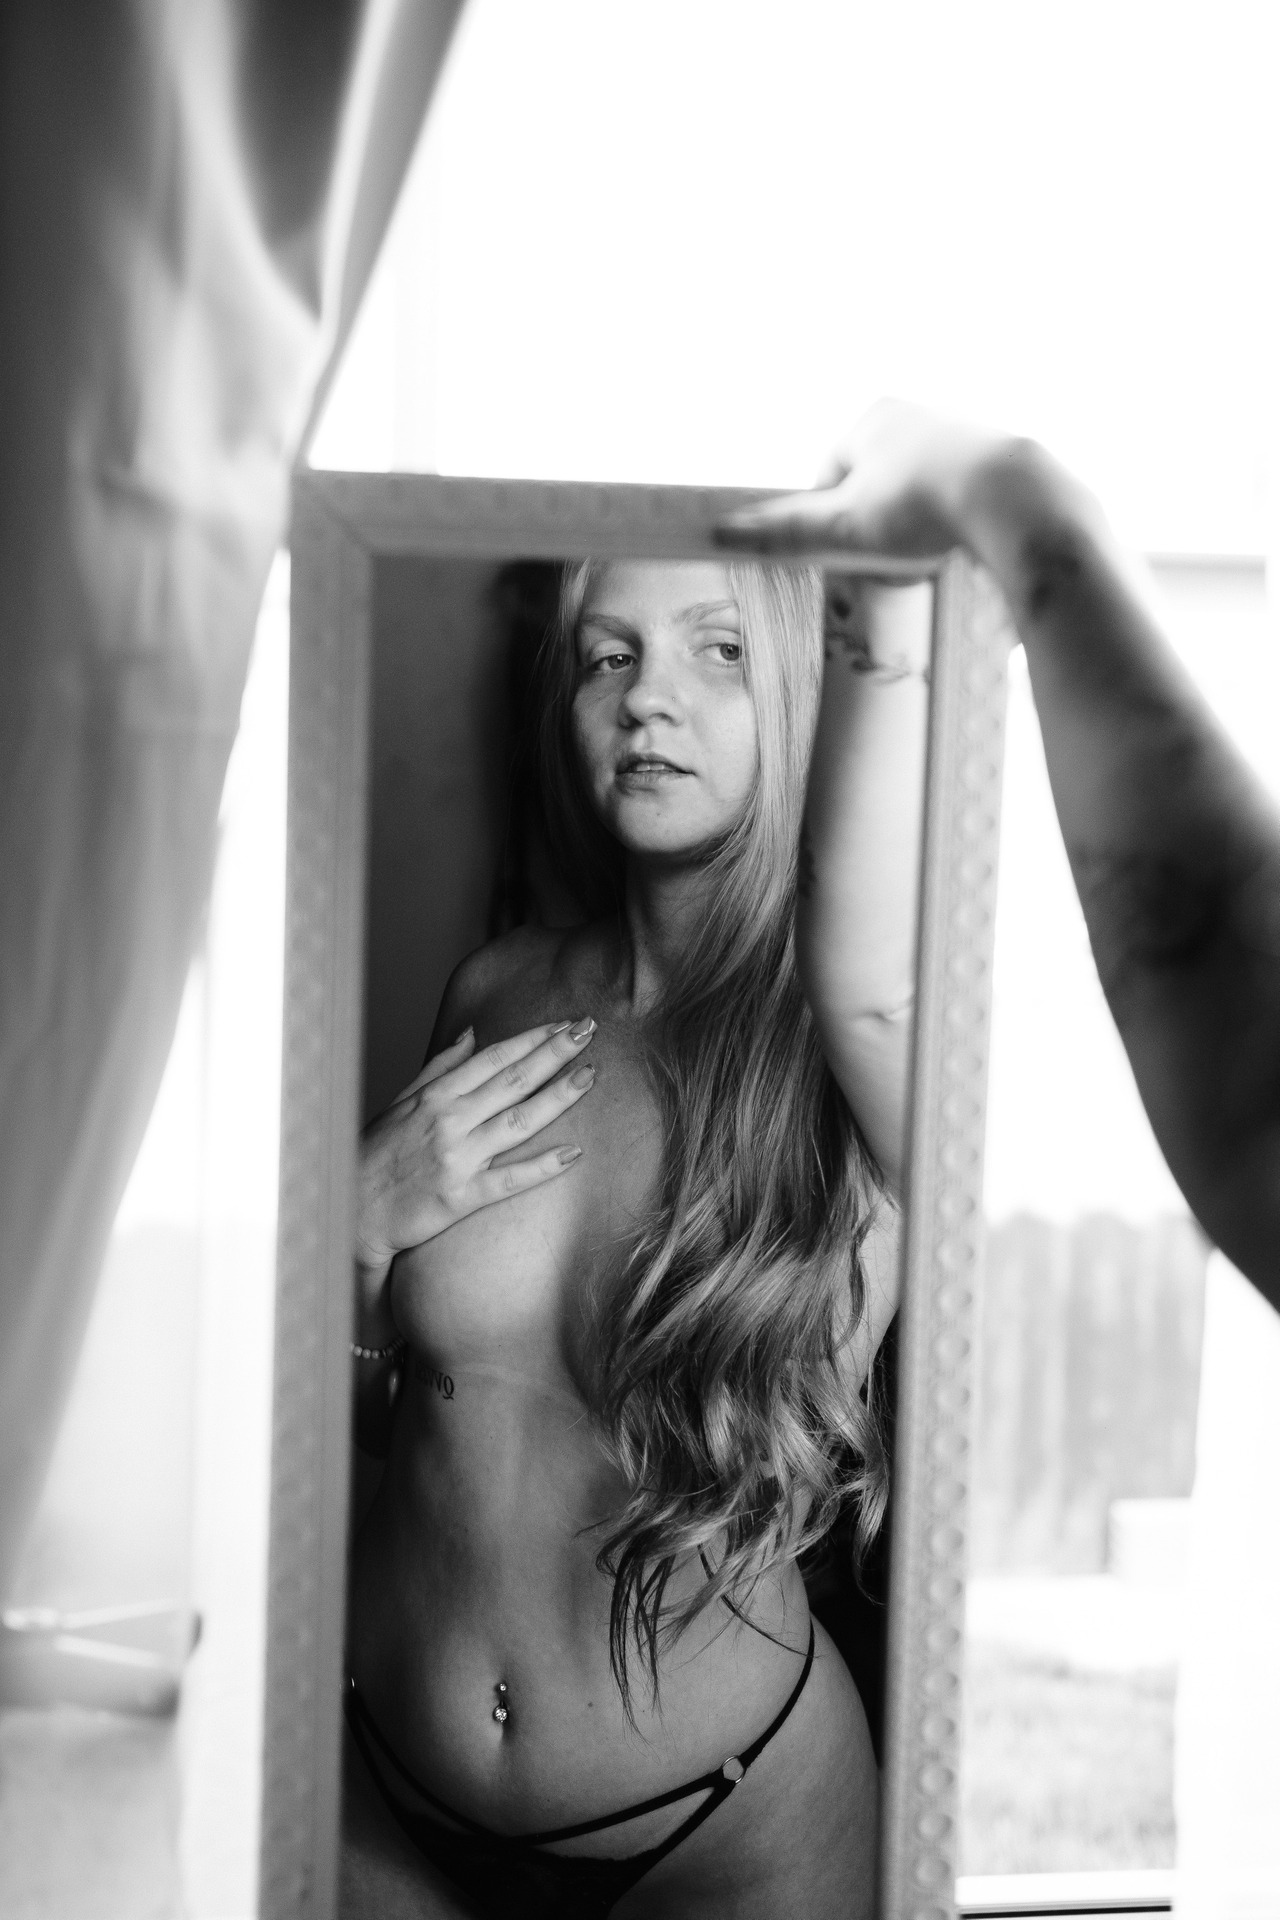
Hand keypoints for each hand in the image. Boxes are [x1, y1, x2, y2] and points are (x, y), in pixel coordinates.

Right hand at [355, 1018, 596, 1303]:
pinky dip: (542, 1166)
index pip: (494, 1058)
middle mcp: (448, 1121)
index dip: (532, 1038)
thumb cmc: (375, 1155)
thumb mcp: (402, 1102)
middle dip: (554, 1052)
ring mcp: (456, 1159)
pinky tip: (574, 1154)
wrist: (352, 1211)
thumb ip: (441, 1068)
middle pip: (512, 1080)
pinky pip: (509, 1180)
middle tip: (589, 1029)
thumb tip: (473, 1033)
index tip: (564, 1023)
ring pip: (518, 1122)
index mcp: (435, 1095)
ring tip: (591, 1076)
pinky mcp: (460, 1198)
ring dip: (558, 1097)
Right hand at [714, 399, 1007, 563]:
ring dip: (915, 525)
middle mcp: (915, 413)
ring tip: (928, 554)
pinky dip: (953, 521)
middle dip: (876, 524)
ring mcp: (958, 433)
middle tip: (889, 560)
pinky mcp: (996, 459)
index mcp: (872, 418)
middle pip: (874, 485)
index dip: (832, 522)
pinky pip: (958, 496)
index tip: (849, 552)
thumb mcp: (844, 525)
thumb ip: (786, 530)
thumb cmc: (922, 504)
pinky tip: (962, 543)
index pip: (831, 477)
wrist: (1014, 499)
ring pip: (917, 491)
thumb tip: (723, 530)